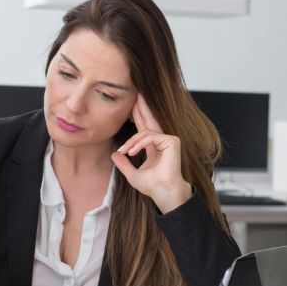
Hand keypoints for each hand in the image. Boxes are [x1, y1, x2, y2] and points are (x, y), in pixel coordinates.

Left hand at [111, 94, 191, 213]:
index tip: (130, 105)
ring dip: (132, 141)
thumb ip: (123, 164)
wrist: (163, 192)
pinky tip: (132, 153)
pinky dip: (139, 144)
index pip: (144, 127)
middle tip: (136, 92)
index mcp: (154, 146)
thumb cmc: (152, 186)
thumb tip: (114, 155)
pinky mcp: (172, 142)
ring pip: (145, 132)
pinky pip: (151, 137)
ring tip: (125, 151)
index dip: (137, 115)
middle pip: (150, 119)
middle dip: (141, 107)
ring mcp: (168, 140)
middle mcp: (162, 141)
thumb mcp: (132, 174)